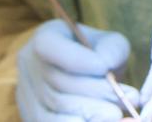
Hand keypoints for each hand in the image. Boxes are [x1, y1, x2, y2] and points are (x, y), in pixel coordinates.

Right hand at [17, 20, 140, 121]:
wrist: (85, 77)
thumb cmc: (99, 56)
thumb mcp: (110, 43)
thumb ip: (112, 49)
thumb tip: (105, 66)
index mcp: (46, 38)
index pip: (49, 46)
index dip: (76, 59)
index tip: (104, 68)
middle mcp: (29, 65)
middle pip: (58, 83)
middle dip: (94, 94)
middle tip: (124, 102)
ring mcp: (27, 94)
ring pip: (53, 110)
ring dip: (89, 115)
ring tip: (116, 115)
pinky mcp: (32, 117)